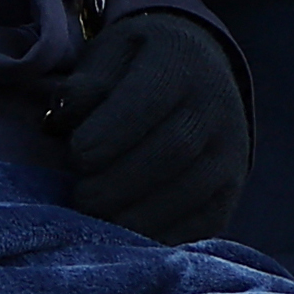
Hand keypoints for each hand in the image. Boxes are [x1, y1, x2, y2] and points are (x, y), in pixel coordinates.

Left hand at [54, 4, 249, 243]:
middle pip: (173, 150)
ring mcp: (231, 149)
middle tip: (82, 198)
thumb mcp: (108, 54)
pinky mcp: (231, 187)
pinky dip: (167, 235)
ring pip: (192, 189)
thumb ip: (86, 83)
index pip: (149, 100)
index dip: (112, 133)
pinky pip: (207, 219)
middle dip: (121, 181)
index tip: (77, 154)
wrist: (198, 71)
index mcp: (179, 60)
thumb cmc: (135, 66)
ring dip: (141, 214)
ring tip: (100, 223)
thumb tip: (63, 117)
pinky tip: (130, 240)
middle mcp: (215, 104)